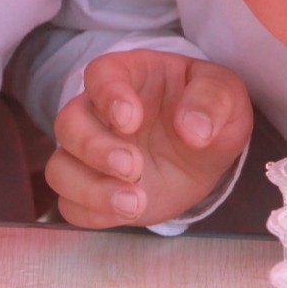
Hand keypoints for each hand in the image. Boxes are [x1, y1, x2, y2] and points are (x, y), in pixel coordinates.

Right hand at [48, 49, 253, 228]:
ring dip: (91, 189)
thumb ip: (213, 100)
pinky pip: (70, 204)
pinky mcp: (93, 189)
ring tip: (135, 202)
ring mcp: (90, 153)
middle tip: (133, 166)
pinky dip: (92, 213)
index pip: (100, 75)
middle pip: (69, 124)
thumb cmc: (207, 111)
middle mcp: (99, 112)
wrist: (204, 152)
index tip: (129, 119)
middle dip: (95, 149)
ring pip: (60, 169)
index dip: (108, 96)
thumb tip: (193, 129)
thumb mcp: (226, 94)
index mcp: (129, 76)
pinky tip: (126, 212)